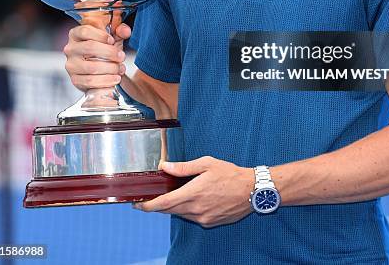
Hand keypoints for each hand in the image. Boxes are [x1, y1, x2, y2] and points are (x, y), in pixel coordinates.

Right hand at [63, 22, 130, 91]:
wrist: (100, 71)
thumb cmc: (103, 50)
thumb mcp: (112, 38)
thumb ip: (120, 31)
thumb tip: (125, 31)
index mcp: (76, 34)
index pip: (85, 31)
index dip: (101, 35)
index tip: (112, 41)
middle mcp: (71, 49)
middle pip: (90, 47)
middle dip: (110, 52)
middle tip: (121, 56)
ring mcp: (71, 65)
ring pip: (92, 67)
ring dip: (111, 68)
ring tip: (120, 69)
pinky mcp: (75, 80)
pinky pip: (91, 81)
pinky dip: (106, 81)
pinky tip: (115, 78)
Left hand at [134, 156, 254, 227]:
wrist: (251, 190)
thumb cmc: (230, 174)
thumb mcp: (206, 164)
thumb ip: (183, 167)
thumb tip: (164, 166)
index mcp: (193, 193)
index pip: (163, 204)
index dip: (148, 205)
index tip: (137, 204)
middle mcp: (196, 209)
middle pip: (169, 211)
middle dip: (157, 205)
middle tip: (149, 198)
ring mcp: (203, 218)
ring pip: (180, 214)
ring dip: (174, 206)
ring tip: (173, 194)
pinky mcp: (210, 223)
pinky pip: (192, 217)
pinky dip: (187, 210)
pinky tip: (191, 200)